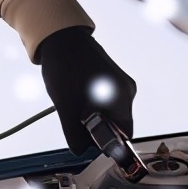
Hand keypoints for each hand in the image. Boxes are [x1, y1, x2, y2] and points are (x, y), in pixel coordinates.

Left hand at [38, 26, 136, 153]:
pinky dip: (90, 107)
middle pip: (116, 125)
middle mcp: (127, 91)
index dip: (107, 144)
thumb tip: (80, 151)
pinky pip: (104, 102)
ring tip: (73, 104)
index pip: (125, 135)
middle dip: (95, 129)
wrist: (60, 37)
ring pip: (108, 114)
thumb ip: (74, 134)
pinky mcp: (111, 79)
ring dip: (90, 117)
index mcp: (122, 98)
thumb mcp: (66, 107)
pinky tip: (76, 97)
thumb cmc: (65, 68)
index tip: (87, 141)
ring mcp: (120, 84)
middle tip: (74, 120)